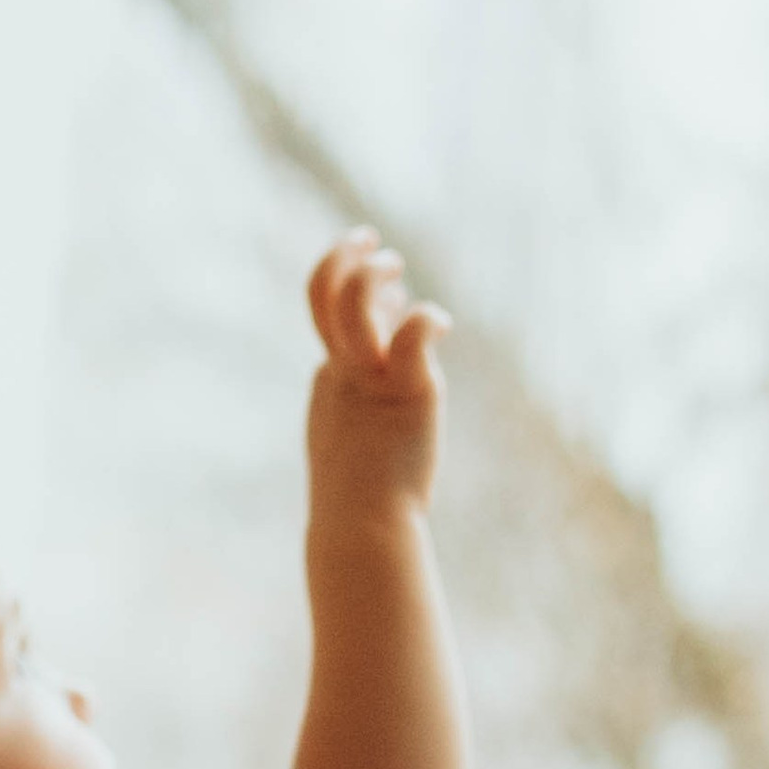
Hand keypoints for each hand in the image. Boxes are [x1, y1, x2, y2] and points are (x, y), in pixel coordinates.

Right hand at [305, 230, 446, 516]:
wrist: (363, 527)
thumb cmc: (365, 494)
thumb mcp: (360, 431)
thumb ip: (370, 392)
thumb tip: (392, 363)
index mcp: (331, 377)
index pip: (327, 311)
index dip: (349, 282)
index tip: (377, 276)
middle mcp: (345, 369)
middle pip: (325, 291)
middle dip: (345, 255)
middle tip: (371, 242)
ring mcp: (373, 378)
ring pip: (357, 301)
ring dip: (376, 273)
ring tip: (395, 265)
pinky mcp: (410, 390)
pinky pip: (416, 332)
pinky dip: (430, 316)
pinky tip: (443, 324)